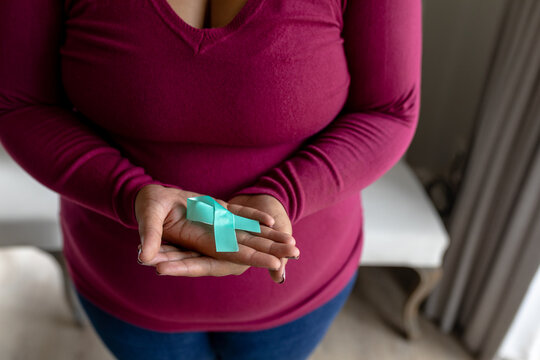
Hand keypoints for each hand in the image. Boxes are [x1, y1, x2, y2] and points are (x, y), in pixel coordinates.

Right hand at [135, 184, 298, 276]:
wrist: (147, 198)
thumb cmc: (145, 207)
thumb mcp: (148, 220)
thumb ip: (150, 237)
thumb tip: (145, 258)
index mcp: (200, 240)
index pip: (231, 253)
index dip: (253, 258)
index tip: (276, 265)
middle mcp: (212, 235)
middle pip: (247, 245)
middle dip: (271, 249)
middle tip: (296, 252)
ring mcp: (216, 223)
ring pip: (247, 232)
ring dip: (269, 236)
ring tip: (292, 241)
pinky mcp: (217, 211)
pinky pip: (239, 215)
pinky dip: (255, 217)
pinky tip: (271, 220)